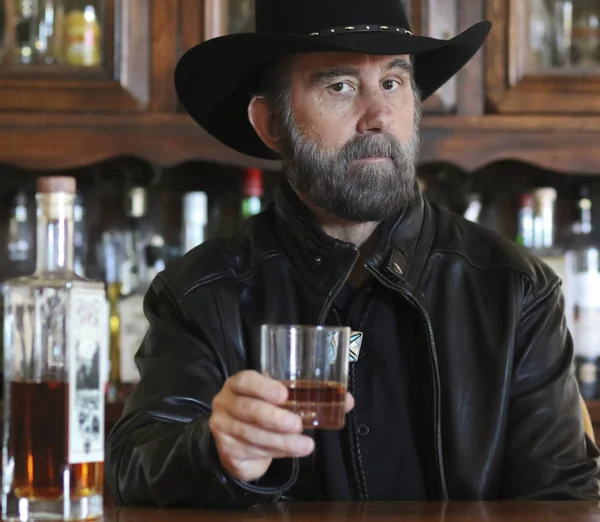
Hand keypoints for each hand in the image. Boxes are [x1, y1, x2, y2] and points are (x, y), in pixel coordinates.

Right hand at [209, 370, 354, 482]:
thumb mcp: (280, 400)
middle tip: (297, 424)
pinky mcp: (227, 450)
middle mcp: (226, 402)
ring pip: (253, 435)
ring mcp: (223, 427)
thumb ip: (307, 396)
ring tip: (305, 445)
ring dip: (282, 441)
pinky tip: (291, 451)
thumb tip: (347, 400)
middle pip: (248, 410)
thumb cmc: (264, 410)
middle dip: (275, 418)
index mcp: (239, 384)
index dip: (264, 387)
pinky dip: (276, 452)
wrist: (238, 440)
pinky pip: (254, 451)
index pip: (246, 380)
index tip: (284, 394)